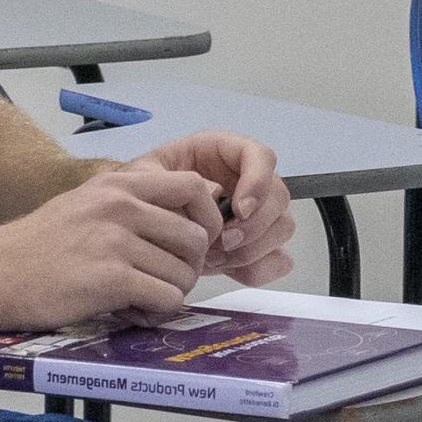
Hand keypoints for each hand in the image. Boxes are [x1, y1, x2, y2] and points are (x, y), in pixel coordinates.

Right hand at [0, 164, 220, 329]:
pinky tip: (131, 313)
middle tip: (165, 282)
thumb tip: (183, 224)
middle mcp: (121, 205)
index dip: (206, 218)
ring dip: (170, 294)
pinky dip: (156, 313)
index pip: (193, 186)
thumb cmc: (35, 246)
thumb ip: (129, 206)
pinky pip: (166, 299)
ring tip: (140, 300)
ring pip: (183, 274)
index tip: (193, 243)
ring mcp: (115, 240)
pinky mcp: (110, 279)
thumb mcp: (84, 205)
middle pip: (196, 237)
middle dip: (190, 267)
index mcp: (118, 184)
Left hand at [122, 129, 297, 286]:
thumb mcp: (144, 175)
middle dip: (254, 224)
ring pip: (282, 228)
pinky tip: (227, 267)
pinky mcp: (255, 246)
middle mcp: (247, 181)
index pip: (262, 157)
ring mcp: (256, 215)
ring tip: (215, 256)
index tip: (240, 209)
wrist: (139, 224)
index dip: (258, 182)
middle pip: (279, 197)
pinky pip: (278, 260)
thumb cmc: (143, 191)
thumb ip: (173, 179)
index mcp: (224, 153)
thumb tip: (213, 193)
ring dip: (253, 247)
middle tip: (223, 242)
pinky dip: (257, 268)